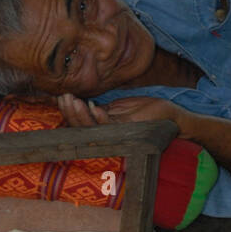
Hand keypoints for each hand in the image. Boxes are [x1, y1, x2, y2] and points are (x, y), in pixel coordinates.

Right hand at [55, 92, 188, 133]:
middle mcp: (108, 134)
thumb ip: (104, 110)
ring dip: (80, 114)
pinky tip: (92, 106)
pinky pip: (110, 125)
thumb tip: (85, 104)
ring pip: (91, 127)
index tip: (61, 97)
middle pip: (81, 127)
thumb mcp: (120, 108)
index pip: (80, 123)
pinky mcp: (129, 128)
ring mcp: (117, 132)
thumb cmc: (146, 110)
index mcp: (105, 127)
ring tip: (72, 100)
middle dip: (70, 112)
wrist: (169, 115)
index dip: (69, 113)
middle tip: (63, 97)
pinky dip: (99, 116)